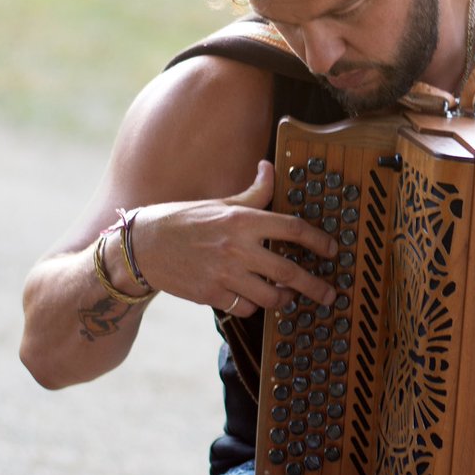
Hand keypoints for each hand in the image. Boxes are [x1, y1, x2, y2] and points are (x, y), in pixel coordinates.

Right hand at [131, 161, 337, 315]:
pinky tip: (257, 299)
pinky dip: (255, 305)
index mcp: (242, 220)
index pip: (293, 229)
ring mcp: (224, 274)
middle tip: (329, 294)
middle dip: (316, 286)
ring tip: (290, 296)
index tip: (332, 250)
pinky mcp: (211, 295)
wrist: (143, 246)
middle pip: (289, 271)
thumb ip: (253, 192)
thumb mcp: (220, 201)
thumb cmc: (184, 220)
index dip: (319, 241)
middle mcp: (236, 248)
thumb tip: (269, 166)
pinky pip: (246, 307)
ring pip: (270, 296)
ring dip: (285, 299)